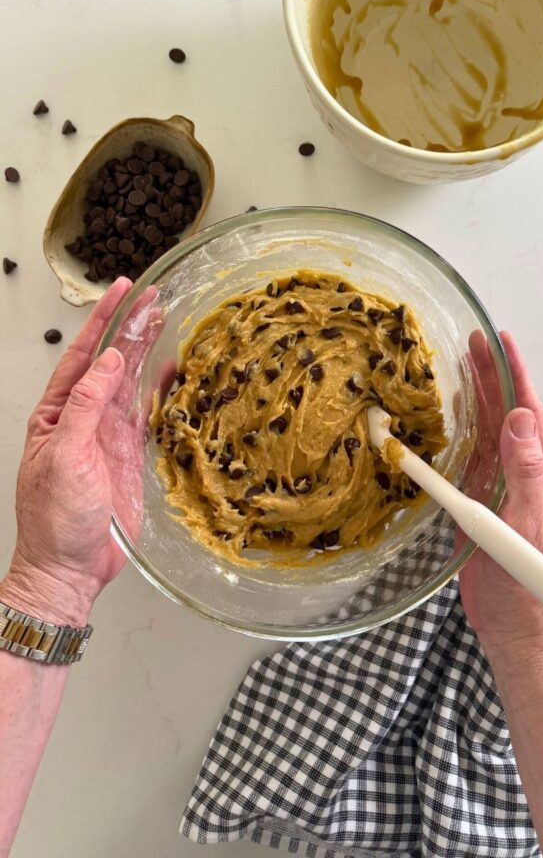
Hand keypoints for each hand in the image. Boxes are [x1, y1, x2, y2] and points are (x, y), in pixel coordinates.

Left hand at [2, 279, 133, 624]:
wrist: (70, 567)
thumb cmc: (53, 518)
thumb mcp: (64, 455)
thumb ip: (86, 406)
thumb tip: (108, 362)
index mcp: (58, 412)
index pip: (82, 354)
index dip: (103, 320)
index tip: (122, 290)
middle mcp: (84, 417)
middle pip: (111, 361)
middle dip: (131, 327)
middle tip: (153, 296)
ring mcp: (108, 435)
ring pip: (131, 382)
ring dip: (147, 351)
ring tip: (164, 319)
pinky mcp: (130, 455)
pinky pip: (148, 413)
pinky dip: (161, 390)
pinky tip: (173, 369)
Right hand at [458, 331, 542, 660]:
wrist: (513, 627)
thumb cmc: (528, 587)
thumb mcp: (529, 527)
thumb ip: (525, 474)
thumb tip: (519, 419)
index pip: (531, 416)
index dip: (516, 377)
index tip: (502, 342)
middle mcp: (526, 476)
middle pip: (507, 416)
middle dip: (492, 377)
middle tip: (472, 341)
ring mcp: (503, 488)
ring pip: (487, 432)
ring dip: (475, 398)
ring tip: (460, 365)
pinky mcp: (481, 504)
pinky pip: (470, 458)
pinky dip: (459, 431)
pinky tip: (450, 412)